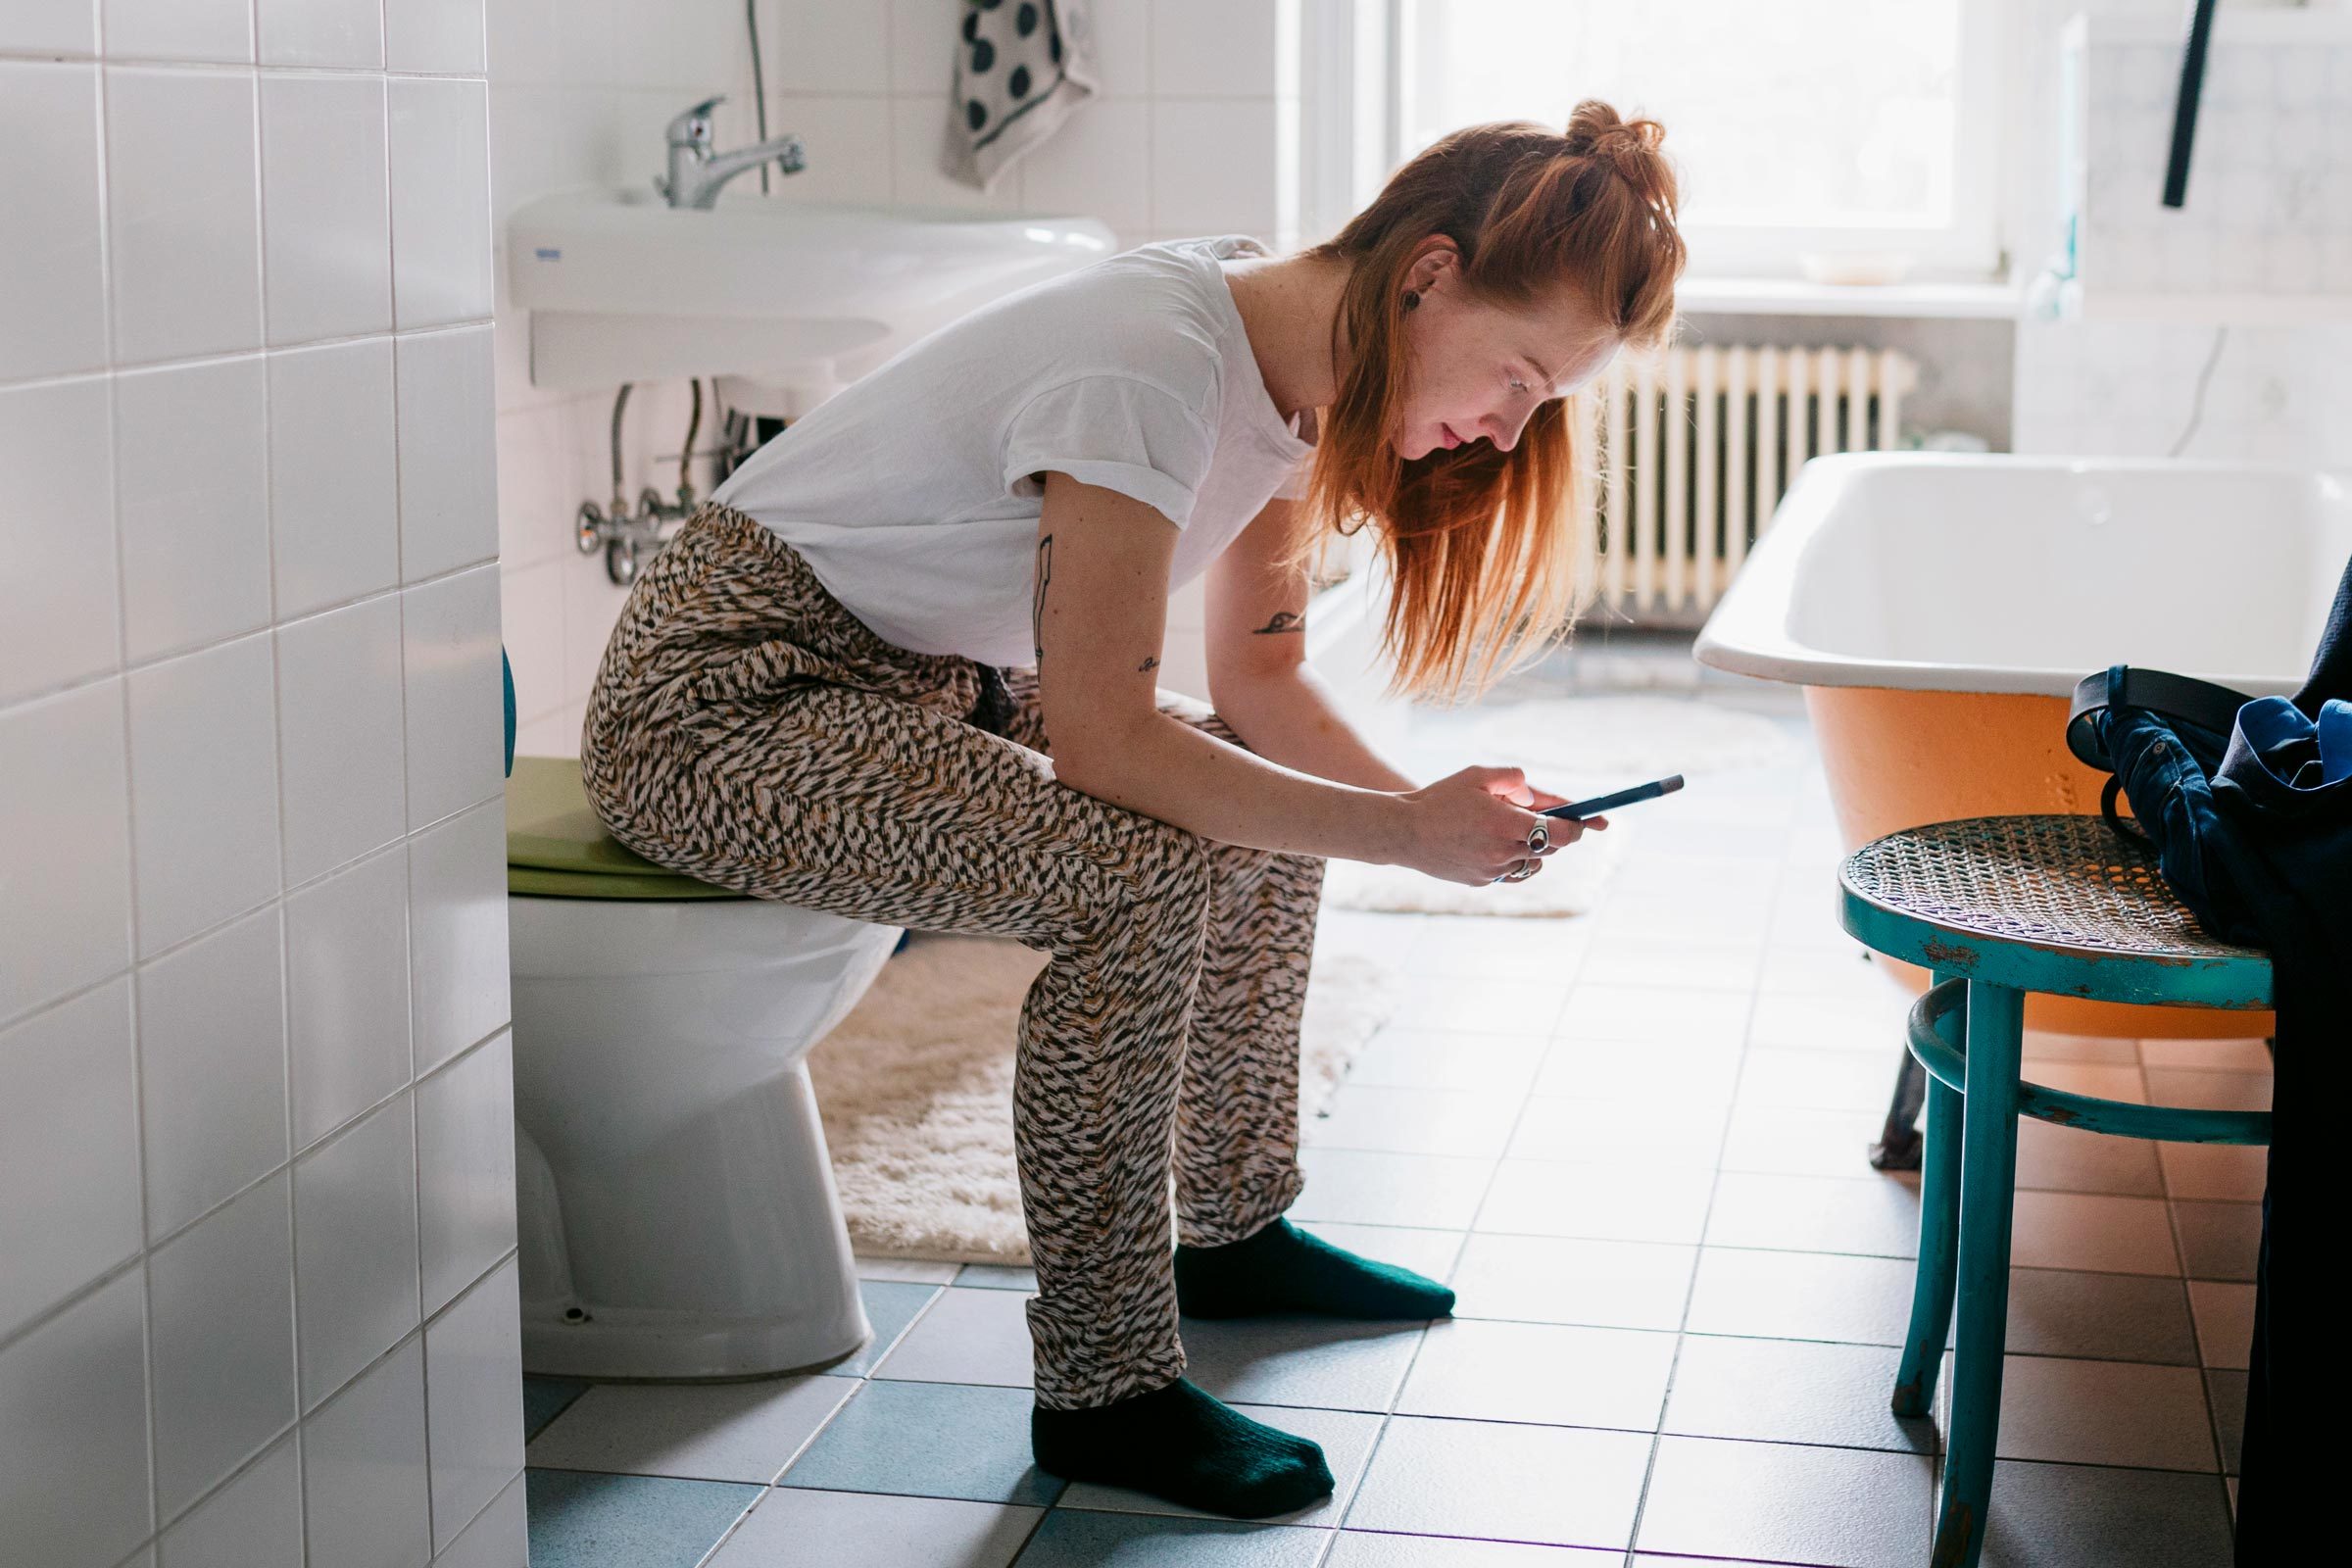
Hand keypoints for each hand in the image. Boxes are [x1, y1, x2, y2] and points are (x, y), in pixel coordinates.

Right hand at [1390, 766, 1604, 885]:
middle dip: (1559, 833)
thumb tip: (1536, 797)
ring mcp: (1493, 871)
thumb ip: (1514, 779)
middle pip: (1552, 848)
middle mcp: (1504, 851)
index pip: (1563, 831)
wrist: (1403, 832)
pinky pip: (1511, 872)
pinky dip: (1514, 859)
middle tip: (1559, 821)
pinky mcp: (1481, 882)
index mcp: (1507, 823)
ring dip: (1537, 848)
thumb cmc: (1440, 798)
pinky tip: (1498, 844)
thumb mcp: (1477, 775)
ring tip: (1520, 831)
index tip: (1593, 821)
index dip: (1581, 826)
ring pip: (1534, 863)